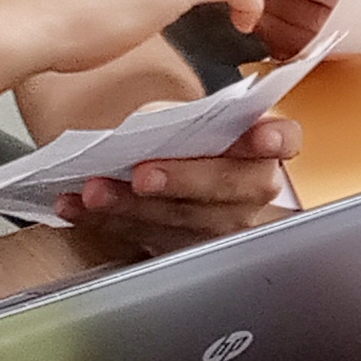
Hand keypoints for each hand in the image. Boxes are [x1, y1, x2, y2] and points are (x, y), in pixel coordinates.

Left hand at [57, 116, 301, 249]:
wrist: (152, 160)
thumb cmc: (174, 133)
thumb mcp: (178, 114)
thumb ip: (179, 120)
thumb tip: (151, 129)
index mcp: (260, 144)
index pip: (285, 139)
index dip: (276, 139)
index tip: (262, 136)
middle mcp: (250, 188)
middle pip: (229, 188)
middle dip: (183, 180)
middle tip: (142, 175)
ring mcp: (220, 223)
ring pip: (183, 219)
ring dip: (131, 207)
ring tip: (93, 191)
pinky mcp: (184, 246)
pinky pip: (146, 236)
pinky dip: (106, 222)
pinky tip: (75, 208)